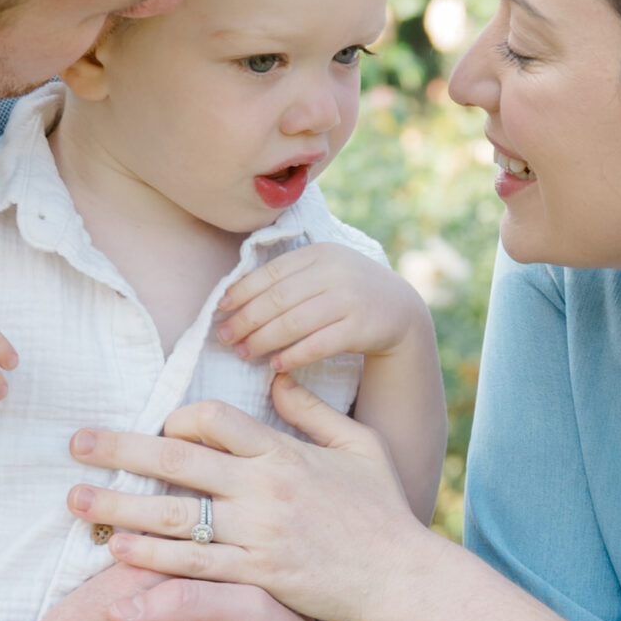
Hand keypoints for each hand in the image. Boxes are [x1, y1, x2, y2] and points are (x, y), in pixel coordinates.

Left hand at [62, 373, 444, 620]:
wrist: (403, 579)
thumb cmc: (385, 512)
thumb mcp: (361, 446)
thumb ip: (315, 410)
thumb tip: (277, 375)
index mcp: (285, 452)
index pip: (214, 417)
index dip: (178, 417)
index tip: (159, 427)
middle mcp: (264, 488)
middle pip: (177, 460)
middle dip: (119, 449)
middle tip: (75, 442)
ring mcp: (257, 534)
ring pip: (173, 515)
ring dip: (117, 504)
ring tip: (75, 498)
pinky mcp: (256, 577)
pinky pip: (191, 564)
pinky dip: (150, 557)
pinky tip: (115, 549)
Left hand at [216, 243, 431, 371]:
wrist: (400, 309)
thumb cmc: (348, 292)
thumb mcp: (324, 271)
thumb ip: (289, 276)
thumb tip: (234, 295)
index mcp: (319, 254)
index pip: (271, 272)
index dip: (241, 291)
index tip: (220, 309)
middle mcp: (334, 272)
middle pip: (278, 298)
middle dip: (246, 319)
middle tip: (225, 337)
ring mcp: (349, 299)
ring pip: (294, 322)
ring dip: (264, 340)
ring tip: (245, 353)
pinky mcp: (360, 327)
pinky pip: (318, 345)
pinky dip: (294, 356)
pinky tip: (276, 366)